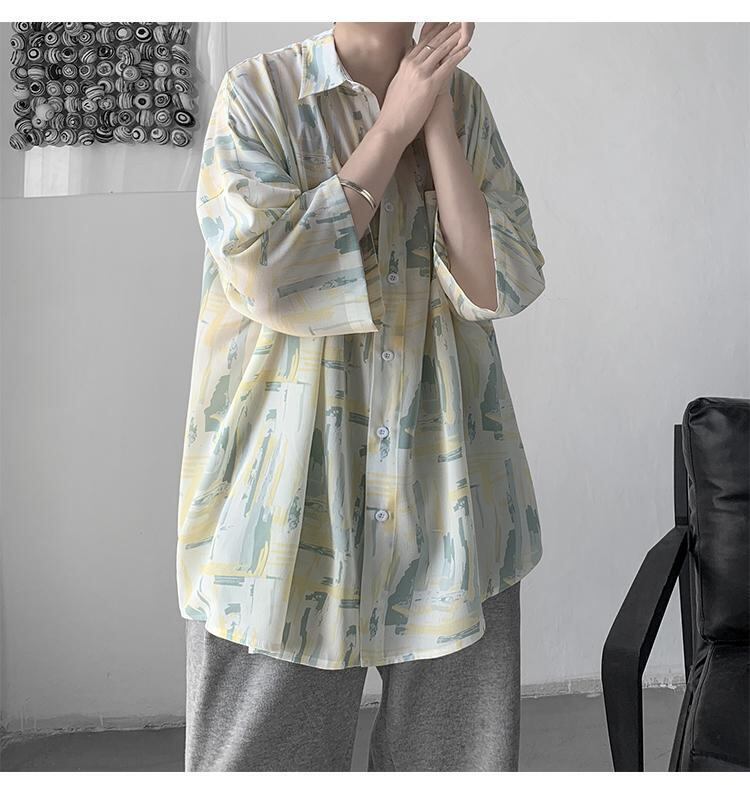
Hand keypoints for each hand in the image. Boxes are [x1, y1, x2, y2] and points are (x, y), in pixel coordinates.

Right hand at [374, 22, 471, 146]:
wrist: (390, 128)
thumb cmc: (394, 114)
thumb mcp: (396, 88)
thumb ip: (404, 76)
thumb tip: (407, 74)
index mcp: (404, 65)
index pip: (421, 43)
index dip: (434, 33)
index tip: (442, 26)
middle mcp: (412, 66)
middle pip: (432, 42)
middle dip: (446, 31)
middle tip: (457, 23)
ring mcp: (421, 74)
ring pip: (441, 50)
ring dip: (455, 39)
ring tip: (464, 31)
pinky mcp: (430, 85)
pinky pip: (447, 65)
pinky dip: (458, 55)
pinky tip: (467, 49)